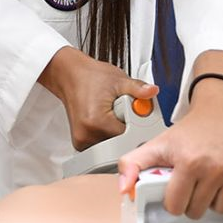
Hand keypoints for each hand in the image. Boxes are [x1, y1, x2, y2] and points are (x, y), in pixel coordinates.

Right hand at [38, 46, 158, 151]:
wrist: (70, 75)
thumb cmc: (91, 77)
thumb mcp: (118, 80)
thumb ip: (138, 88)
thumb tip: (153, 91)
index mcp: (97, 122)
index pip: (128, 136)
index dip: (136, 126)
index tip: (134, 114)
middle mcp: (86, 135)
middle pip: (120, 144)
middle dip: (126, 130)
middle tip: (119, 111)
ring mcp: (81, 141)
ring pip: (111, 147)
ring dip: (116, 133)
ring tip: (110, 114)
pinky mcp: (80, 143)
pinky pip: (102, 145)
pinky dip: (107, 135)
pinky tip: (104, 121)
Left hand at [117, 51, 222, 217]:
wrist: (220, 111)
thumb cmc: (190, 131)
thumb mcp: (156, 144)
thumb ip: (132, 164)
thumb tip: (124, 188)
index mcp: (189, 161)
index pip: (176, 206)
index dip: (173, 201)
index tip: (175, 191)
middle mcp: (215, 166)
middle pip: (198, 210)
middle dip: (192, 202)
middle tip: (192, 186)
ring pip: (221, 210)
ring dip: (213, 203)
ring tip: (209, 185)